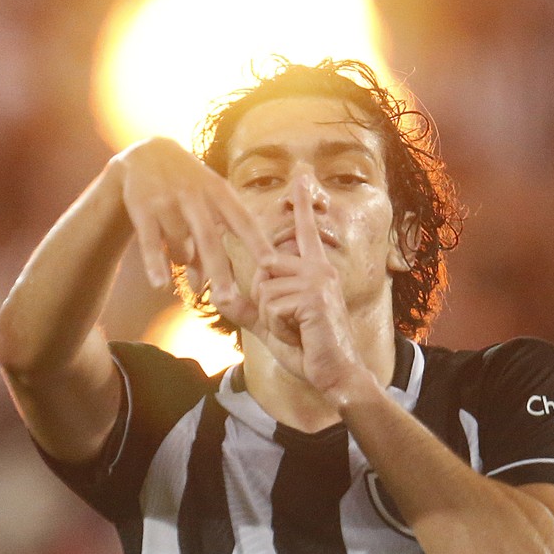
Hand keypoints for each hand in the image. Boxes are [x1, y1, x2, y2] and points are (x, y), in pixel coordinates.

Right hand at [116, 139, 272, 304]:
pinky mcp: (142, 207)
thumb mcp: (206, 202)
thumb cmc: (186, 186)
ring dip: (186, 264)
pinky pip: (150, 242)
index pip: (242, 219)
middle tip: (228, 301)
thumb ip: (208, 242)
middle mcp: (195, 194)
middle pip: (210, 238)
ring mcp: (167, 200)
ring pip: (180, 243)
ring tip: (193, 281)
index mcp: (219, 191)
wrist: (145, 154)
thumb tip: (206, 286)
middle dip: (219, 271)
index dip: (257, 242)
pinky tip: (160, 285)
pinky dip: (155, 264)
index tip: (271, 265)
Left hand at [240, 176, 364, 399]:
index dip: (301, 206)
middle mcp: (318, 268)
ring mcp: (318, 280)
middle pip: (264, 267)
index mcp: (313, 269)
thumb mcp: (271, 325)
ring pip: (265, 289)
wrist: (336, 375)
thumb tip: (217, 295)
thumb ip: (245, 307)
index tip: (301, 179)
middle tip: (291, 323)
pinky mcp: (313, 296)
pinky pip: (272, 306)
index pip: (304, 232)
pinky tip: (301, 334)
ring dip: (273, 317)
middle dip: (265, 300)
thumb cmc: (309, 349)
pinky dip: (278, 327)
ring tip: (298, 330)